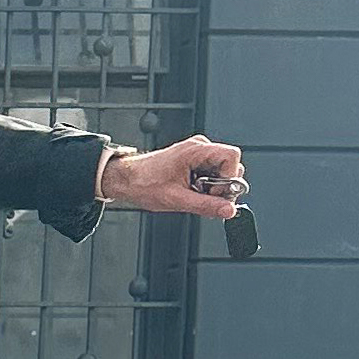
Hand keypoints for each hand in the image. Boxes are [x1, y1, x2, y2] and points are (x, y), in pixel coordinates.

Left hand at [100, 135, 246, 217]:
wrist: (126, 179)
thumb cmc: (144, 183)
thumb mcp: (177, 199)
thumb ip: (206, 205)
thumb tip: (229, 211)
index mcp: (195, 150)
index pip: (232, 156)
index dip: (230, 177)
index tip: (218, 193)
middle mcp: (199, 148)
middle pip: (230, 165)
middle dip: (222, 186)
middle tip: (204, 197)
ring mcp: (197, 154)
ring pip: (222, 172)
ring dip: (213, 188)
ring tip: (193, 194)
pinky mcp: (194, 161)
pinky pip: (212, 174)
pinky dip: (206, 187)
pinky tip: (191, 192)